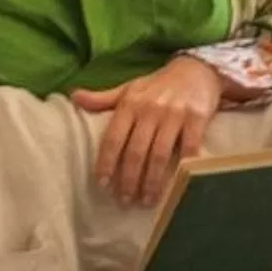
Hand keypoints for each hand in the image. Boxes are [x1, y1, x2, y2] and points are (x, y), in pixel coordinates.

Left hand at [72, 56, 225, 204]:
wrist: (197, 69)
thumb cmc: (159, 84)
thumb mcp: (129, 88)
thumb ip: (103, 98)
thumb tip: (73, 97)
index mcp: (130, 104)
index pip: (113, 138)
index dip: (106, 163)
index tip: (102, 185)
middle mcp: (150, 109)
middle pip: (136, 151)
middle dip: (129, 179)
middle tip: (125, 201)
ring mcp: (175, 114)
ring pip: (159, 154)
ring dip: (152, 181)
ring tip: (147, 200)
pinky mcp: (198, 117)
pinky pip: (189, 147)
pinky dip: (183, 168)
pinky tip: (178, 184)